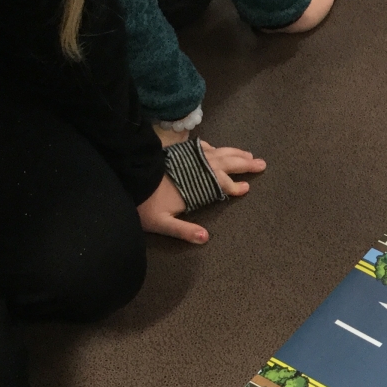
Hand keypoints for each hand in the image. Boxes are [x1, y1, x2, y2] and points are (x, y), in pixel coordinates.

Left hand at [137, 138, 266, 243]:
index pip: (222, 185)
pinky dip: (213, 148)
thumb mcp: (162, 222)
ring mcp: (188, 158)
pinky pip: (202, 148)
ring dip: (234, 153)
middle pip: (225, 164)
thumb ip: (184, 230)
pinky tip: (217, 149)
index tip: (247, 188)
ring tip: (249, 154)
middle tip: (261, 163)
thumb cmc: (143, 204)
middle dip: (244, 164)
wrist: (124, 178)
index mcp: (195, 186)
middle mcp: (196, 169)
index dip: (235, 187)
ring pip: (217, 153)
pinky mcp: (179, 153)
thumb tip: (206, 238)